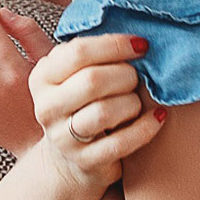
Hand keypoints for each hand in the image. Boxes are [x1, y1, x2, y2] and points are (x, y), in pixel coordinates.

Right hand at [27, 35, 163, 189]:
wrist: (68, 158)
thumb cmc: (80, 104)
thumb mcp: (73, 75)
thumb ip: (90, 53)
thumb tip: (134, 37)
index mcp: (43, 77)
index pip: (78, 52)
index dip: (115, 45)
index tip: (141, 45)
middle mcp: (46, 107)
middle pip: (92, 80)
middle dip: (126, 75)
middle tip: (137, 77)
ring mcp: (62, 137)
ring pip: (105, 112)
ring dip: (132, 102)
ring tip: (137, 100)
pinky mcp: (84, 161)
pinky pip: (121, 143)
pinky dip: (145, 128)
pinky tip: (157, 117)